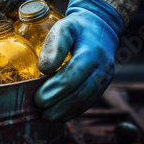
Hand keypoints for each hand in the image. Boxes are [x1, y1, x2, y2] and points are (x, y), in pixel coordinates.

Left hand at [35, 0, 124, 120]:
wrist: (100, 26)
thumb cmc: (77, 28)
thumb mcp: (64, 27)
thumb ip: (54, 45)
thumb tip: (45, 69)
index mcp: (91, 53)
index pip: (72, 76)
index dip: (55, 90)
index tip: (38, 99)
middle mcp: (103, 68)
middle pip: (80, 93)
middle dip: (59, 105)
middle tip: (41, 112)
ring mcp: (106, 78)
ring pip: (86, 100)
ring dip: (66, 111)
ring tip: (47, 117)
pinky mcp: (103, 84)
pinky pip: (90, 101)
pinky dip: (75, 111)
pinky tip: (60, 116)